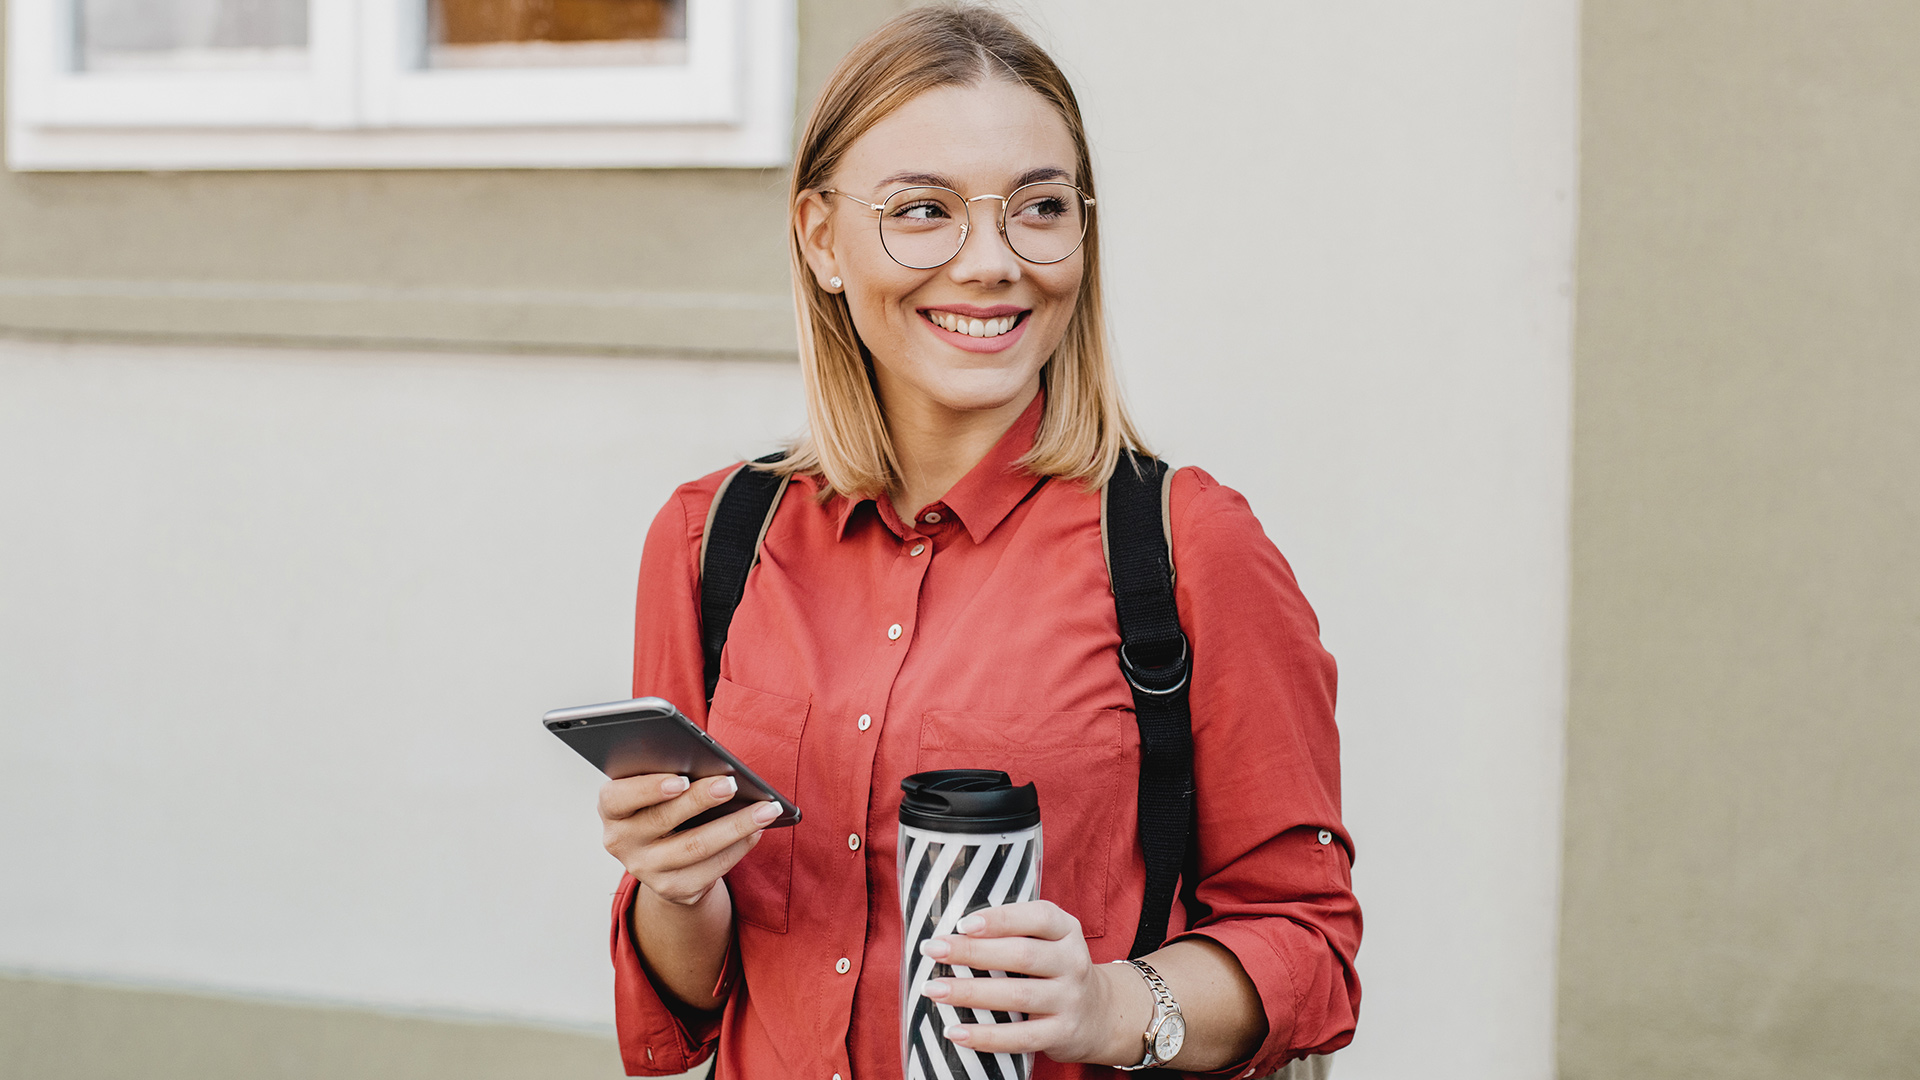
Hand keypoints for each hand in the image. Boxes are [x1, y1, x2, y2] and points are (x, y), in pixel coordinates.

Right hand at [599, 773, 783, 905]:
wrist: (661, 858)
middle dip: (701, 799)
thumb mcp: (653, 788)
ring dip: (735, 826)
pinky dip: (739, 847)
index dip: (649, 789)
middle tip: (732, 784)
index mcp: (611, 808)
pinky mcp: (674, 889)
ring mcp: (646, 870)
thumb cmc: (661, 804)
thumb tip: (713, 767)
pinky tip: (758, 830)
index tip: (681, 779)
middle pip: (663, 820)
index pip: (619, 798)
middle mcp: (621, 842)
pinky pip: (712, 869)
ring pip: (695, 848)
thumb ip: (668, 775)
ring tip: (764, 809)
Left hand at [917, 900, 1136, 1065]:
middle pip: (1022, 955)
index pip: (1038, 917)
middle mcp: (1073, 962)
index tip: (961, 923)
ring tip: (933, 990)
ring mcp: (1070, 999)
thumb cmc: (1054, 969)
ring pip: (1018, 996)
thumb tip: (951, 933)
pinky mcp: (1062, 1033)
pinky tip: (955, 1032)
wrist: (1099, 1014)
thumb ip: (1014, 932)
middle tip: (932, 950)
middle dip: (972, 952)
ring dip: (970, 993)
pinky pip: (1020, 1037)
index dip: (1000, 919)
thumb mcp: (1048, 941)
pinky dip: (985, 1037)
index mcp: (1067, 931)